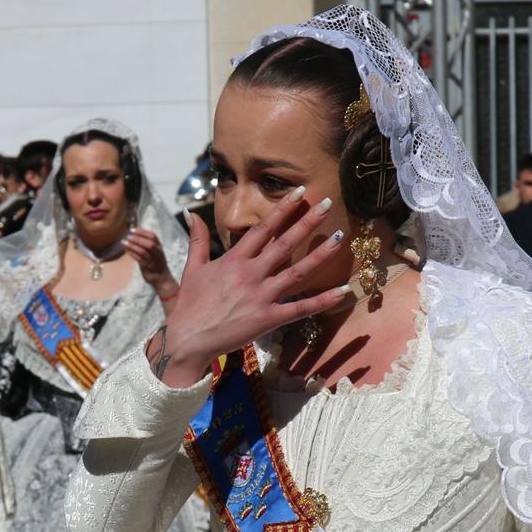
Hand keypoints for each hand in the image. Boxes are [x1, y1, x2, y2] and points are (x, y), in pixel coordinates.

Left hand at [123, 227, 179, 305]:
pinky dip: (132, 254)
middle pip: (149, 243)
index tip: (133, 229)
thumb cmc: (156, 264)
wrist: (162, 279)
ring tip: (124, 242)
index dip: (142, 232)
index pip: (153, 236)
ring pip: (143, 251)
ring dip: (133, 246)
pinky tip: (126, 250)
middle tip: (128, 236)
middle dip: (138, 238)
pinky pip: (140, 260)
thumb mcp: (155, 252)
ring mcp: (153, 261)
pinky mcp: (148, 268)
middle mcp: (158, 253)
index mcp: (159, 247)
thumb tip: (134, 235)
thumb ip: (147, 245)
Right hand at [145, 191, 351, 389]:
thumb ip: (197, 240)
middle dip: (308, 222)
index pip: (263, 228)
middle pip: (285, 243)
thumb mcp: (192, 269)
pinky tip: (343, 291)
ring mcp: (262, 296)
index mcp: (234, 260)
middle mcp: (251, 274)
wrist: (188, 339)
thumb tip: (192, 214)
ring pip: (298, 272)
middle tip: (328, 203)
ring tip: (340, 237)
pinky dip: (323, 300)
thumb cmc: (189, 305)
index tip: (300, 192)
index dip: (283, 208)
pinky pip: (301, 308)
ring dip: (321, 254)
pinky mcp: (268, 319)